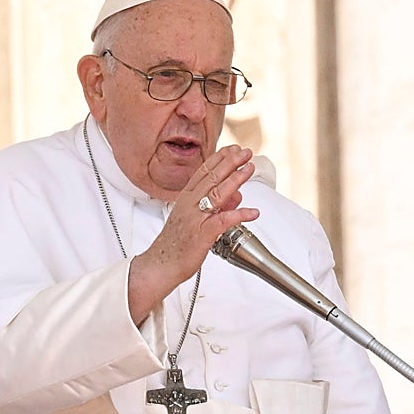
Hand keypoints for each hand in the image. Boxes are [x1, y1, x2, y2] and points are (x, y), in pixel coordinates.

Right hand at [127, 145, 259, 321]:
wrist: (160, 265)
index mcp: (186, 198)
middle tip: (245, 152)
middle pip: (212, 177)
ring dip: (236, 179)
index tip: (233, 149)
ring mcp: (195, 218)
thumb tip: (237, 195)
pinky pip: (223, 221)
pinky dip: (240, 215)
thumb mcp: (196, 220)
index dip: (220, 158)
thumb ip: (216, 206)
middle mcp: (190, 204)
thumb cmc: (177, 244)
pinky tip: (253, 212)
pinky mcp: (202, 234)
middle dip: (230, 162)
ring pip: (217, 193)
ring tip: (250, 169)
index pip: (204, 172)